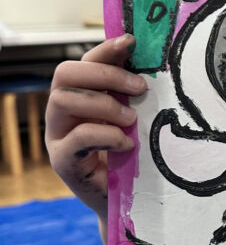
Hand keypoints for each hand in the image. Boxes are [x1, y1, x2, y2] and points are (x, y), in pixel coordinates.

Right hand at [45, 35, 146, 222]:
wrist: (123, 201)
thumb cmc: (128, 156)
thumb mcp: (130, 119)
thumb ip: (129, 94)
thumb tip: (148, 61)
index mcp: (77, 97)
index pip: (80, 63)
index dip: (103, 50)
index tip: (130, 42)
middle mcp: (60, 113)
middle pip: (64, 74)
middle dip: (104, 74)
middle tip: (139, 87)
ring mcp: (57, 136)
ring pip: (63, 100)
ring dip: (105, 104)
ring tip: (132, 119)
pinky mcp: (63, 161)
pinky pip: (78, 137)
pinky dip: (107, 135)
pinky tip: (127, 142)